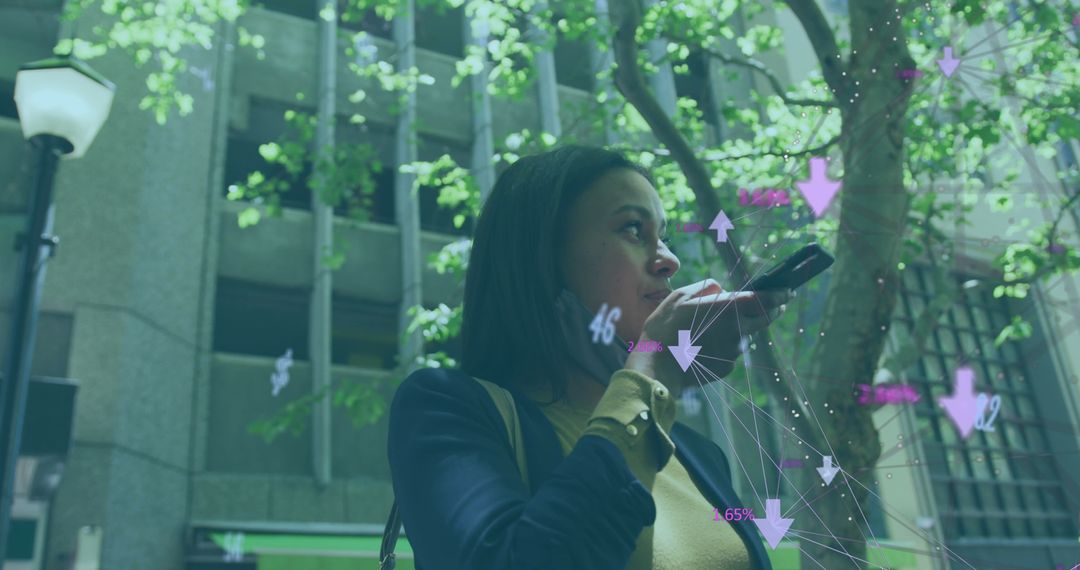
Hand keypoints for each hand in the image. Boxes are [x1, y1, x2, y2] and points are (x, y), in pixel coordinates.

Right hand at [624, 279, 789, 392]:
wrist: (657, 367)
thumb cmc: (665, 327)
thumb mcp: (679, 296)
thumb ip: (704, 287)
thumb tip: (720, 288)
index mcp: (728, 308)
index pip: (765, 299)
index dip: (779, 294)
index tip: (788, 291)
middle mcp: (737, 330)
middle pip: (764, 319)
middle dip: (773, 310)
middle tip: (775, 304)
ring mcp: (733, 351)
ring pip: (743, 335)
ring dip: (737, 329)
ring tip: (708, 329)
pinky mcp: (727, 367)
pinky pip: (729, 351)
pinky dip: (722, 346)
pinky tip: (701, 346)